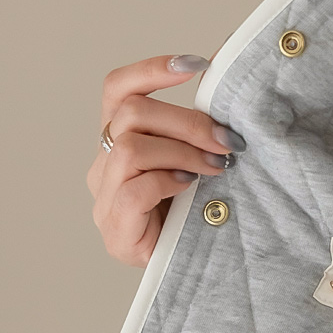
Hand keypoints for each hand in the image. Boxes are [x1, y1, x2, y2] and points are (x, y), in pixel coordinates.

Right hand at [88, 54, 237, 269]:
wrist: (199, 268)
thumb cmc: (200, 208)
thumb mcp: (200, 155)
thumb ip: (201, 123)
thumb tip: (228, 75)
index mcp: (119, 139)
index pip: (116, 89)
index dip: (151, 69)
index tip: (197, 65)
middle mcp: (103, 165)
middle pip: (130, 114)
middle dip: (186, 121)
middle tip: (225, 139)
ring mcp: (103, 199)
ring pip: (130, 149)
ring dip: (181, 152)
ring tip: (215, 166)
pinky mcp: (115, 231)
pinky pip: (133, 189)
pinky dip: (167, 182)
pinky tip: (189, 189)